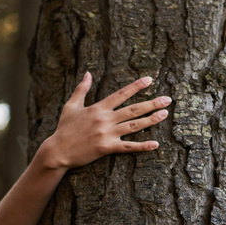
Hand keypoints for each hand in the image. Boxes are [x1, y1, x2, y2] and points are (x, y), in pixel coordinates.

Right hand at [38, 72, 171, 170]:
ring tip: (164, 115)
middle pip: (133, 109)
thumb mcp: (71, 106)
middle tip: (168, 99)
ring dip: (151, 120)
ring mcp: (107, 134)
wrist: (57, 151)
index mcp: (98, 108)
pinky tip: (155, 144)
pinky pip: (128, 147)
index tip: (149, 79)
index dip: (136, 86)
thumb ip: (81, 89)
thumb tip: (87, 73)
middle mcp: (105, 119)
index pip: (121, 94)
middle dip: (152, 103)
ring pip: (134, 126)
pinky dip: (142, 146)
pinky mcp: (107, 148)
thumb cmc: (64, 128)